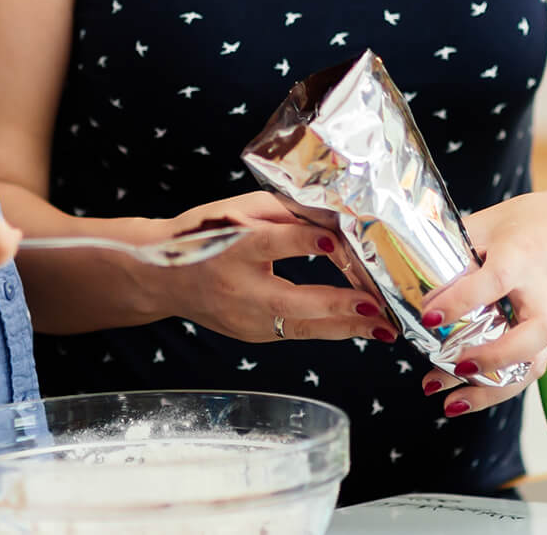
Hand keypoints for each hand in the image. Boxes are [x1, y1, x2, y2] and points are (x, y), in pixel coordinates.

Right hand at [162, 192, 394, 344]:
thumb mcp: (238, 211)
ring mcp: (245, 320)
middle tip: (379, 308)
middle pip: (292, 302)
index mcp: (231, 248)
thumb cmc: (204, 235)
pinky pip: (298, 332)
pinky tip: (360, 326)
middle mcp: (238, 290)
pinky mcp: (253, 335)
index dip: (303, 241)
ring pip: (302, 327)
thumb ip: (284, 212)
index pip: (270, 244)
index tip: (337, 240)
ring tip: (384, 329)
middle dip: (340, 307)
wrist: (161, 277)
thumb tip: (335, 217)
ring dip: (346, 328)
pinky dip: (330, 329)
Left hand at [415, 190, 546, 414]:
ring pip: (532, 363)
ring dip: (492, 389)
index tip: (428, 316)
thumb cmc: (537, 220)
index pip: (493, 282)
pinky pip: (530, 367)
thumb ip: (456, 244)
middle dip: (491, 357)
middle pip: (530, 335)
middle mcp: (543, 293)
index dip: (460, 301)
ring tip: (450, 402)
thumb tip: (414, 270)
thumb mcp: (491, 221)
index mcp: (523, 257)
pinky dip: (500, 386)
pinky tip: (467, 396)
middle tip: (453, 364)